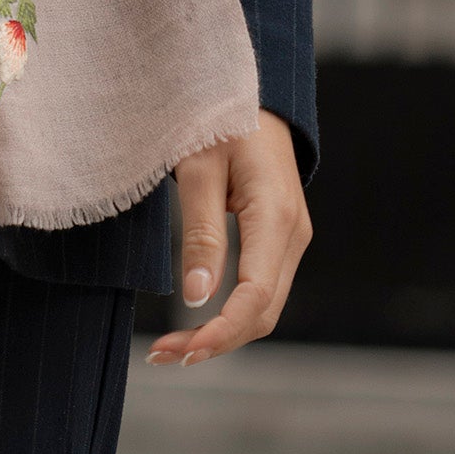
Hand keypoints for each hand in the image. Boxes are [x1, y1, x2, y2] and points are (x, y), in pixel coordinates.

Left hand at [146, 109, 310, 366]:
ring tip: (170, 349)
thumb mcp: (199, 169)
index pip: (255, 295)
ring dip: (221, 333)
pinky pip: (260, 290)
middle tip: (161, 356)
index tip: (183, 350)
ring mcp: (291, 240)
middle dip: (215, 341)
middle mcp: (293, 235)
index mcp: (276, 215)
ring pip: (263, 307)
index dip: (221, 331)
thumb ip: (201, 232)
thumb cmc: (221, 119)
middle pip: (262, 312)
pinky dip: (230, 314)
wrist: (253, 97)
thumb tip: (196, 297)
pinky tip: (196, 324)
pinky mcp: (280, 241)